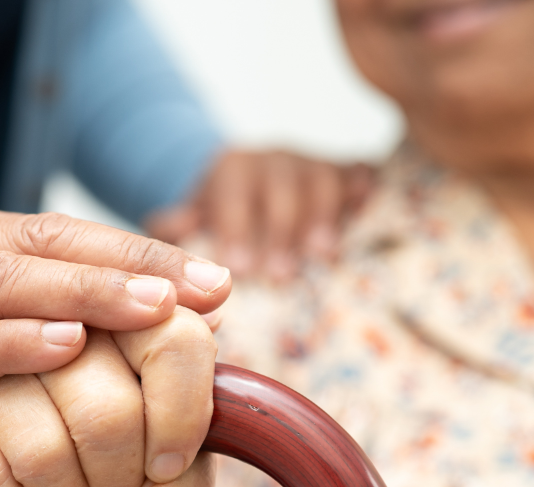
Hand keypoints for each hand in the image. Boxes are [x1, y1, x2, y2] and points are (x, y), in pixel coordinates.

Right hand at [0, 196, 232, 486]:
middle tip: (197, 289)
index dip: (136, 251)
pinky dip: (8, 345)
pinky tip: (65, 347)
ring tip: (151, 309)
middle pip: (32, 245)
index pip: (55, 231)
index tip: (212, 281)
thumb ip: (51, 321)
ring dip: (78, 296)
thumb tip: (166, 319)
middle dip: (122, 266)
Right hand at [0, 306, 218, 486]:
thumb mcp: (143, 440)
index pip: (172, 337)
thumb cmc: (76, 426)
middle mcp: (27, 295)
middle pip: (108, 412)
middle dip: (122, 472)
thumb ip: (177, 481)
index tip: (170, 461)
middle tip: (118, 482)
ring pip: (42, 453)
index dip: (183, 413)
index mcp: (100, 275)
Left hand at [144, 149, 375, 280]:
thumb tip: (171, 223)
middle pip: (281, 187)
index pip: (234, 194)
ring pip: (321, 178)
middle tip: (279, 275)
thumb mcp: (183, 220)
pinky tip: (367, 202)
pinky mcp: (338, 170)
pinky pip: (355, 170)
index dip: (239, 229)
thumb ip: (174, 224)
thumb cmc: (209, 218)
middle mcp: (271, 160)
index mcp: (231, 169)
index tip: (241, 270)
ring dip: (323, 216)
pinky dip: (362, 185)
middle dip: (281, 231)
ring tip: (323, 255)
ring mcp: (307, 163)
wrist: (234, 183)